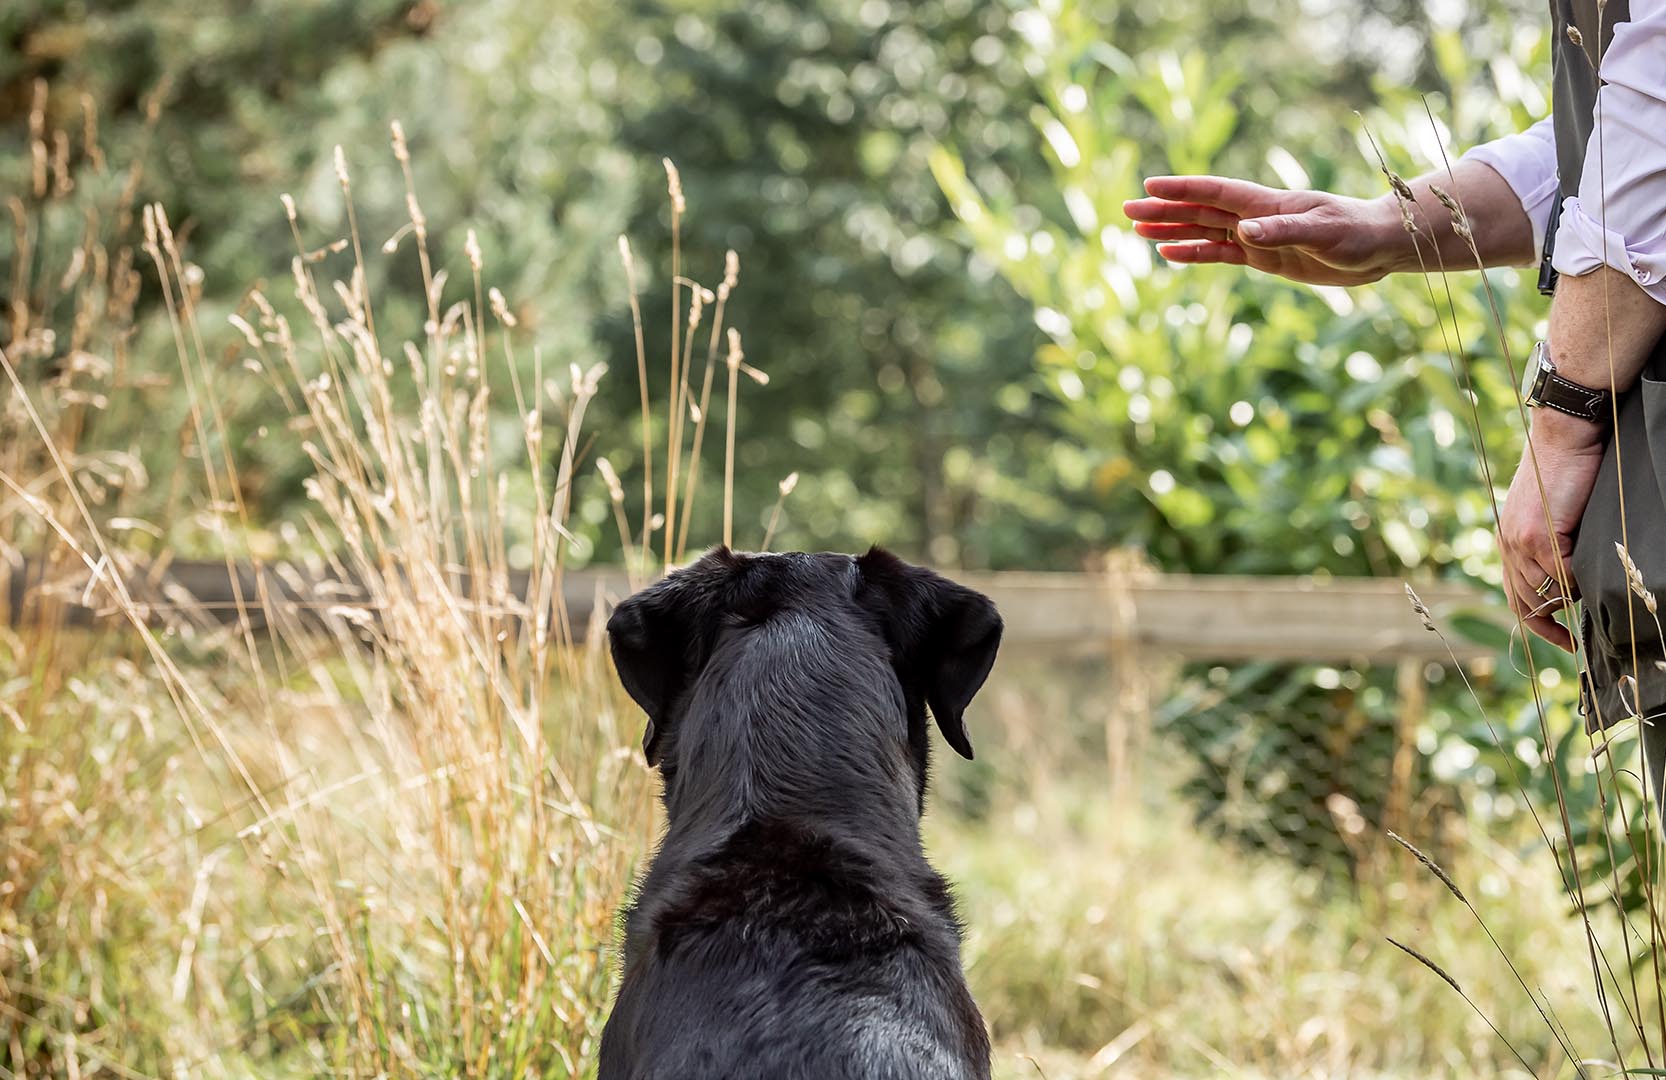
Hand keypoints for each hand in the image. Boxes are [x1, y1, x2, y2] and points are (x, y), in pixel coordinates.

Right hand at [1122, 176, 1409, 285]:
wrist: (1380, 247)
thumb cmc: (1357, 235)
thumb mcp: (1324, 234)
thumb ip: (1283, 231)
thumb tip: (1243, 231)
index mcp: (1268, 204)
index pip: (1216, 193)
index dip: (1183, 189)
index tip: (1151, 186)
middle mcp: (1256, 216)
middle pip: (1200, 210)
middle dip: (1165, 210)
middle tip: (1128, 210)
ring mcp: (1258, 236)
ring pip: (1204, 231)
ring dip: (1173, 231)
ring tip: (1138, 230)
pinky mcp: (1264, 257)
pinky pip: (1220, 254)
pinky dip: (1195, 254)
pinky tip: (1170, 254)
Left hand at [1498, 410, 1607, 650]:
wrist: (1565, 437)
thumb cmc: (1567, 472)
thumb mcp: (1554, 516)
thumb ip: (1553, 547)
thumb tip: (1569, 585)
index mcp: (1508, 541)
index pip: (1515, 595)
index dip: (1535, 623)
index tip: (1561, 642)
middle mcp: (1507, 545)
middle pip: (1525, 602)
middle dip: (1549, 625)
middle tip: (1572, 643)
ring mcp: (1519, 542)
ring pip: (1546, 591)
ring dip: (1569, 598)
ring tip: (1588, 593)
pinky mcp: (1537, 535)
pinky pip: (1560, 575)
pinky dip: (1576, 582)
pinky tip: (1589, 573)